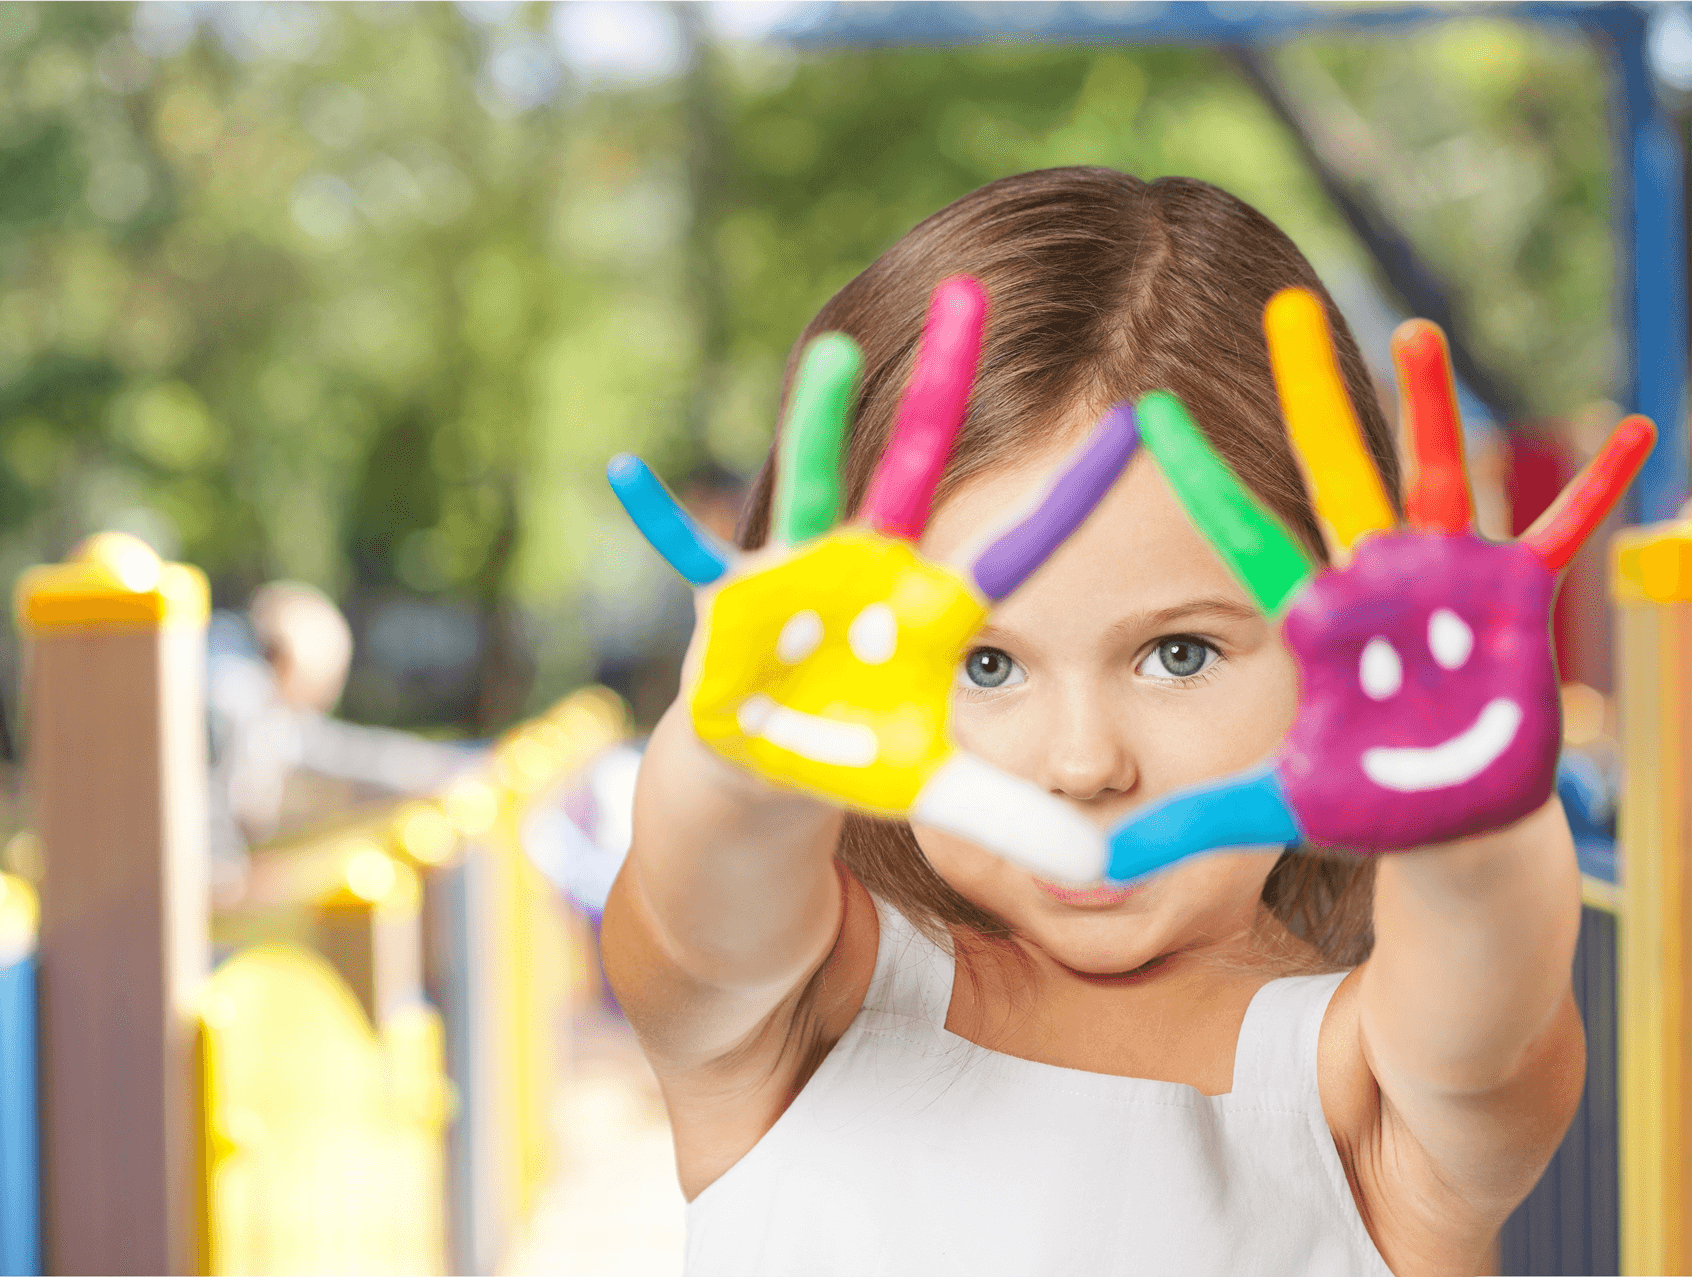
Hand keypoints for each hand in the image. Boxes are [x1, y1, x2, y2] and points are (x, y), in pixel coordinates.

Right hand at [610, 277, 1138, 883]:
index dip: (1072, 498)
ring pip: (810, 485)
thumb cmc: (855, 754)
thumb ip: (1014, 820)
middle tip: (975, 291)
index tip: (1142, 423)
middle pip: (914, 467)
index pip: (1016, 547)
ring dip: (816, 422)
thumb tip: (1102, 874)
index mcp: (928, 606)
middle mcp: (870, 567)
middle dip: (941, 386)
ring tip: (833, 354)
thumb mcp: (938, 793)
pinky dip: (660, 519)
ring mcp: (799, 575)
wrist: (768, 762)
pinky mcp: (732, 603)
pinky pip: (688, 556)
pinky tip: (626, 471)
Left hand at [1109, 287, 1654, 879]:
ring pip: (1433, 479)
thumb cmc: (1361, 804)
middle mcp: (1372, 582)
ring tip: (1415, 330)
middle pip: (1333, 472)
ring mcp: (1443, 584)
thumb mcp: (1271, 809)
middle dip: (1310, 394)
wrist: (1445, 823)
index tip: (1147, 415)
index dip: (1201, 480)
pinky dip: (1596, 490)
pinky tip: (1631, 434)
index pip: (1242, 538)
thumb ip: (1185, 824)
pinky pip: (1560, 536)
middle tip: (1278, 310)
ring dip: (1429, 408)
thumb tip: (1089, 869)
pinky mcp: (1510, 602)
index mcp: (1314, 620)